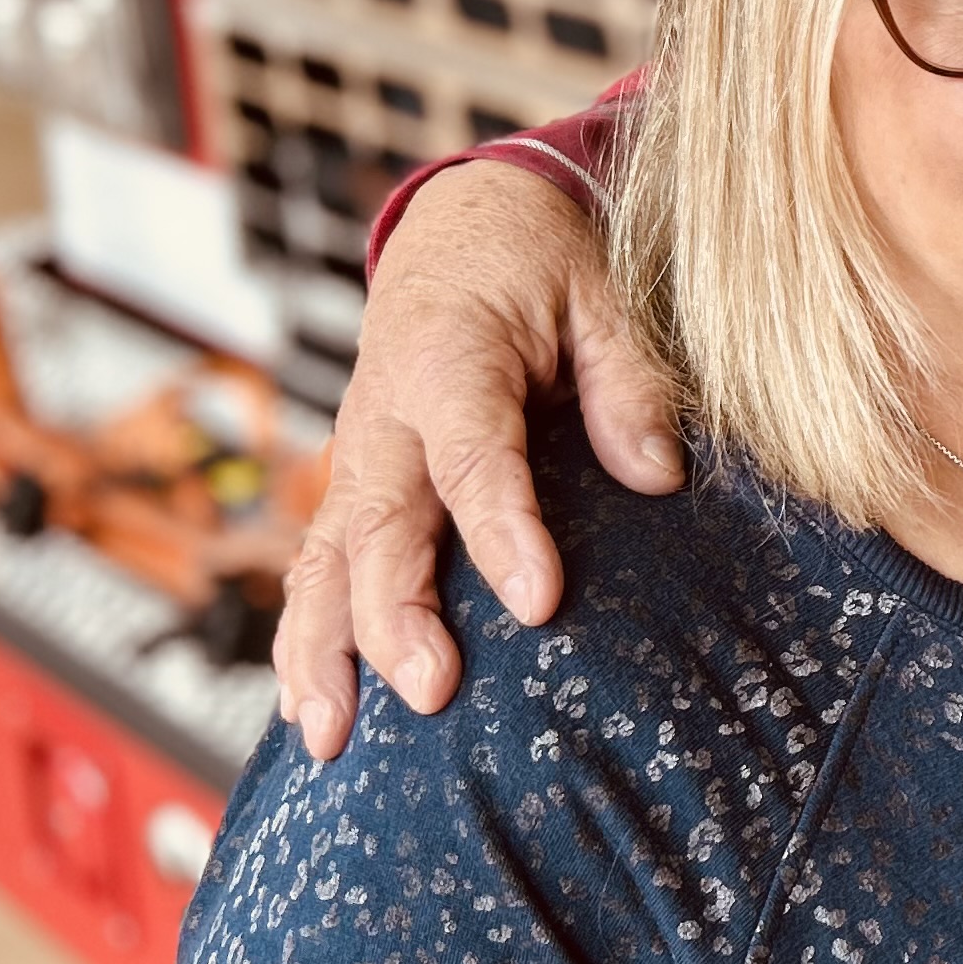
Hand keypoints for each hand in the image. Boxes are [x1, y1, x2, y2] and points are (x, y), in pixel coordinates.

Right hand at [272, 162, 683, 755]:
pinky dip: (304, 637)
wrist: (459, 226)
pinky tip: (308, 711)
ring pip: (323, 557)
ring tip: (329, 737)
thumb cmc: (537, 264)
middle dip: (395, 613)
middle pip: (378, 522)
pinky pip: (316, 566)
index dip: (502, 528)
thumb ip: (627, 381)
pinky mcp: (352, 485)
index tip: (538, 601)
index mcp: (451, 357)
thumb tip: (658, 475)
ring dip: (320, 648)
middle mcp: (386, 414)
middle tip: (430, 692)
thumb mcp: (601, 293)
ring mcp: (358, 455)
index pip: (474, 453)